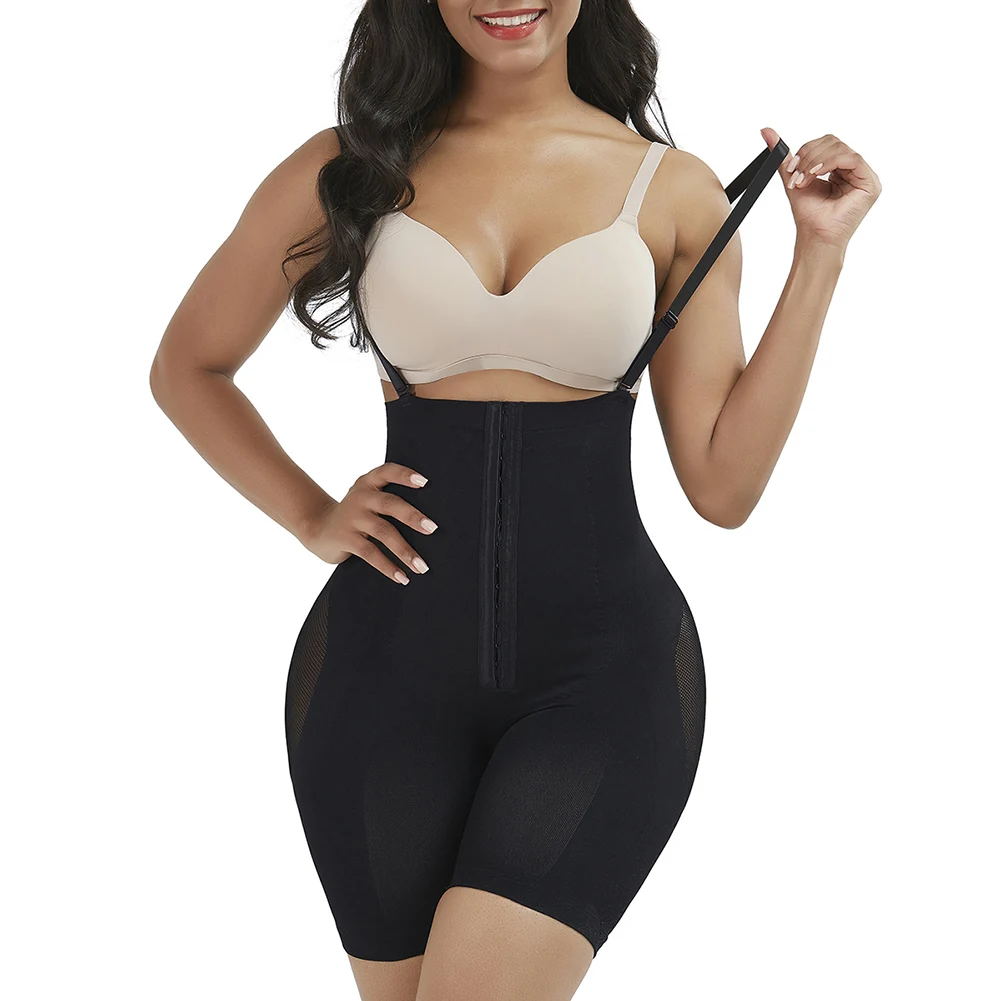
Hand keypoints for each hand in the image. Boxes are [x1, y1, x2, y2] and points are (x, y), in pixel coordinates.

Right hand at [298, 463, 437, 583]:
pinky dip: (388, 566)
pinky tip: (402, 577)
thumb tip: (428, 524)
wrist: (318, 528)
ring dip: (405, 551)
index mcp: (368, 483)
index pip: (387, 472)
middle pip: (390, 504)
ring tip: (421, 566)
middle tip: (432, 529)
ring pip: (383, 532)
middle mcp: (360, 497)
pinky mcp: (345, 538)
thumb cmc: (355, 515)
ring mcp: (352, 518)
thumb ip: (389, 500)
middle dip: (413, 517)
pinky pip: (370, 553)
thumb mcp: (367, 500)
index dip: (405, 475)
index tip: (424, 482)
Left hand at [761, 127, 880, 250]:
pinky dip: (831, 163)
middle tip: (797, 175)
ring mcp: (863, 176)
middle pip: (834, 143)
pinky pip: (853, 159)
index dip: (807, 150)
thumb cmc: (809, 215)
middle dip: (810, 156)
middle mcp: (853, 171)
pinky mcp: (870, 183)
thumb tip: (767, 131)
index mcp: (839, 169)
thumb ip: (784, 156)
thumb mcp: (793, 179)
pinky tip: (816, 175)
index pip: (826, 144)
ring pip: (841, 149)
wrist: (815, 237)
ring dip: (817, 162)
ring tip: (804, 179)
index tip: (791, 168)